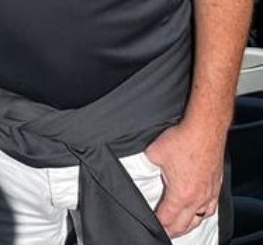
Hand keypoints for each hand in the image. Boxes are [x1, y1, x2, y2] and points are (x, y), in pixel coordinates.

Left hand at [143, 120, 222, 237]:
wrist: (204, 129)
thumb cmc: (182, 139)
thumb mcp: (153, 153)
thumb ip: (147, 165)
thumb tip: (144, 167)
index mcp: (180, 195)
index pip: (167, 219)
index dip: (158, 224)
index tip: (151, 224)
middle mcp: (197, 198)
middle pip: (184, 224)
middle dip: (172, 230)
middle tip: (164, 231)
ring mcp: (209, 193)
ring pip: (199, 218)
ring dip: (188, 224)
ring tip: (180, 227)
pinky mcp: (216, 184)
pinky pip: (211, 207)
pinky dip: (203, 213)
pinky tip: (200, 211)